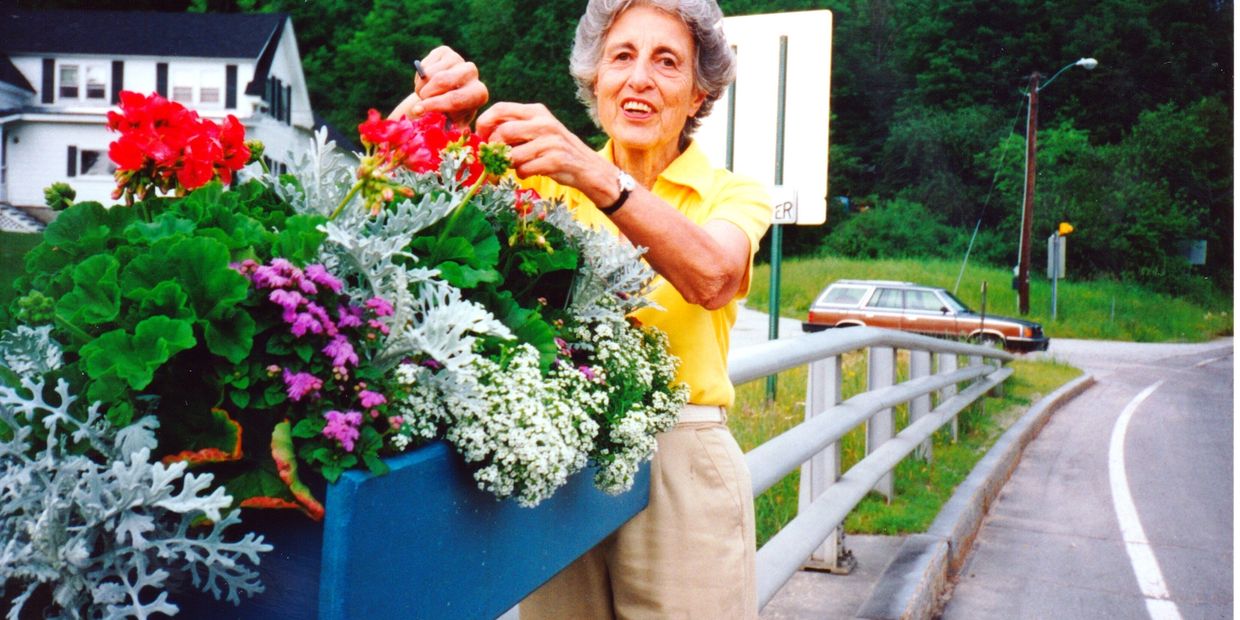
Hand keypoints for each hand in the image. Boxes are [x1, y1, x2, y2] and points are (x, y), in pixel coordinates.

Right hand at [389, 46, 487, 126]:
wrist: (441, 99)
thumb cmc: (447, 116)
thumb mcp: (451, 127)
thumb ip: (452, 131)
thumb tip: (456, 134)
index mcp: (479, 94)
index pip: (456, 98)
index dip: (435, 105)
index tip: (419, 111)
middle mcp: (472, 74)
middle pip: (442, 81)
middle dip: (426, 94)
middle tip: (419, 105)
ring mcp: (459, 60)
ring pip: (430, 73)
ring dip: (421, 88)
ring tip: (423, 97)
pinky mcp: (445, 52)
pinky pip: (425, 64)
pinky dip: (419, 77)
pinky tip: (425, 84)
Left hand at [476, 102, 614, 201]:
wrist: (588, 167)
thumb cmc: (555, 149)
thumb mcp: (538, 130)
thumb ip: (515, 128)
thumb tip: (483, 137)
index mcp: (536, 111)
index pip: (500, 108)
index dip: (484, 123)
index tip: (481, 137)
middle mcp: (544, 123)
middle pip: (503, 132)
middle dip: (494, 148)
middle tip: (496, 157)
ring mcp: (550, 142)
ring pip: (512, 154)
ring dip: (509, 164)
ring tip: (517, 165)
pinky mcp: (555, 160)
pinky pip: (524, 169)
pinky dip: (521, 173)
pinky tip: (529, 172)